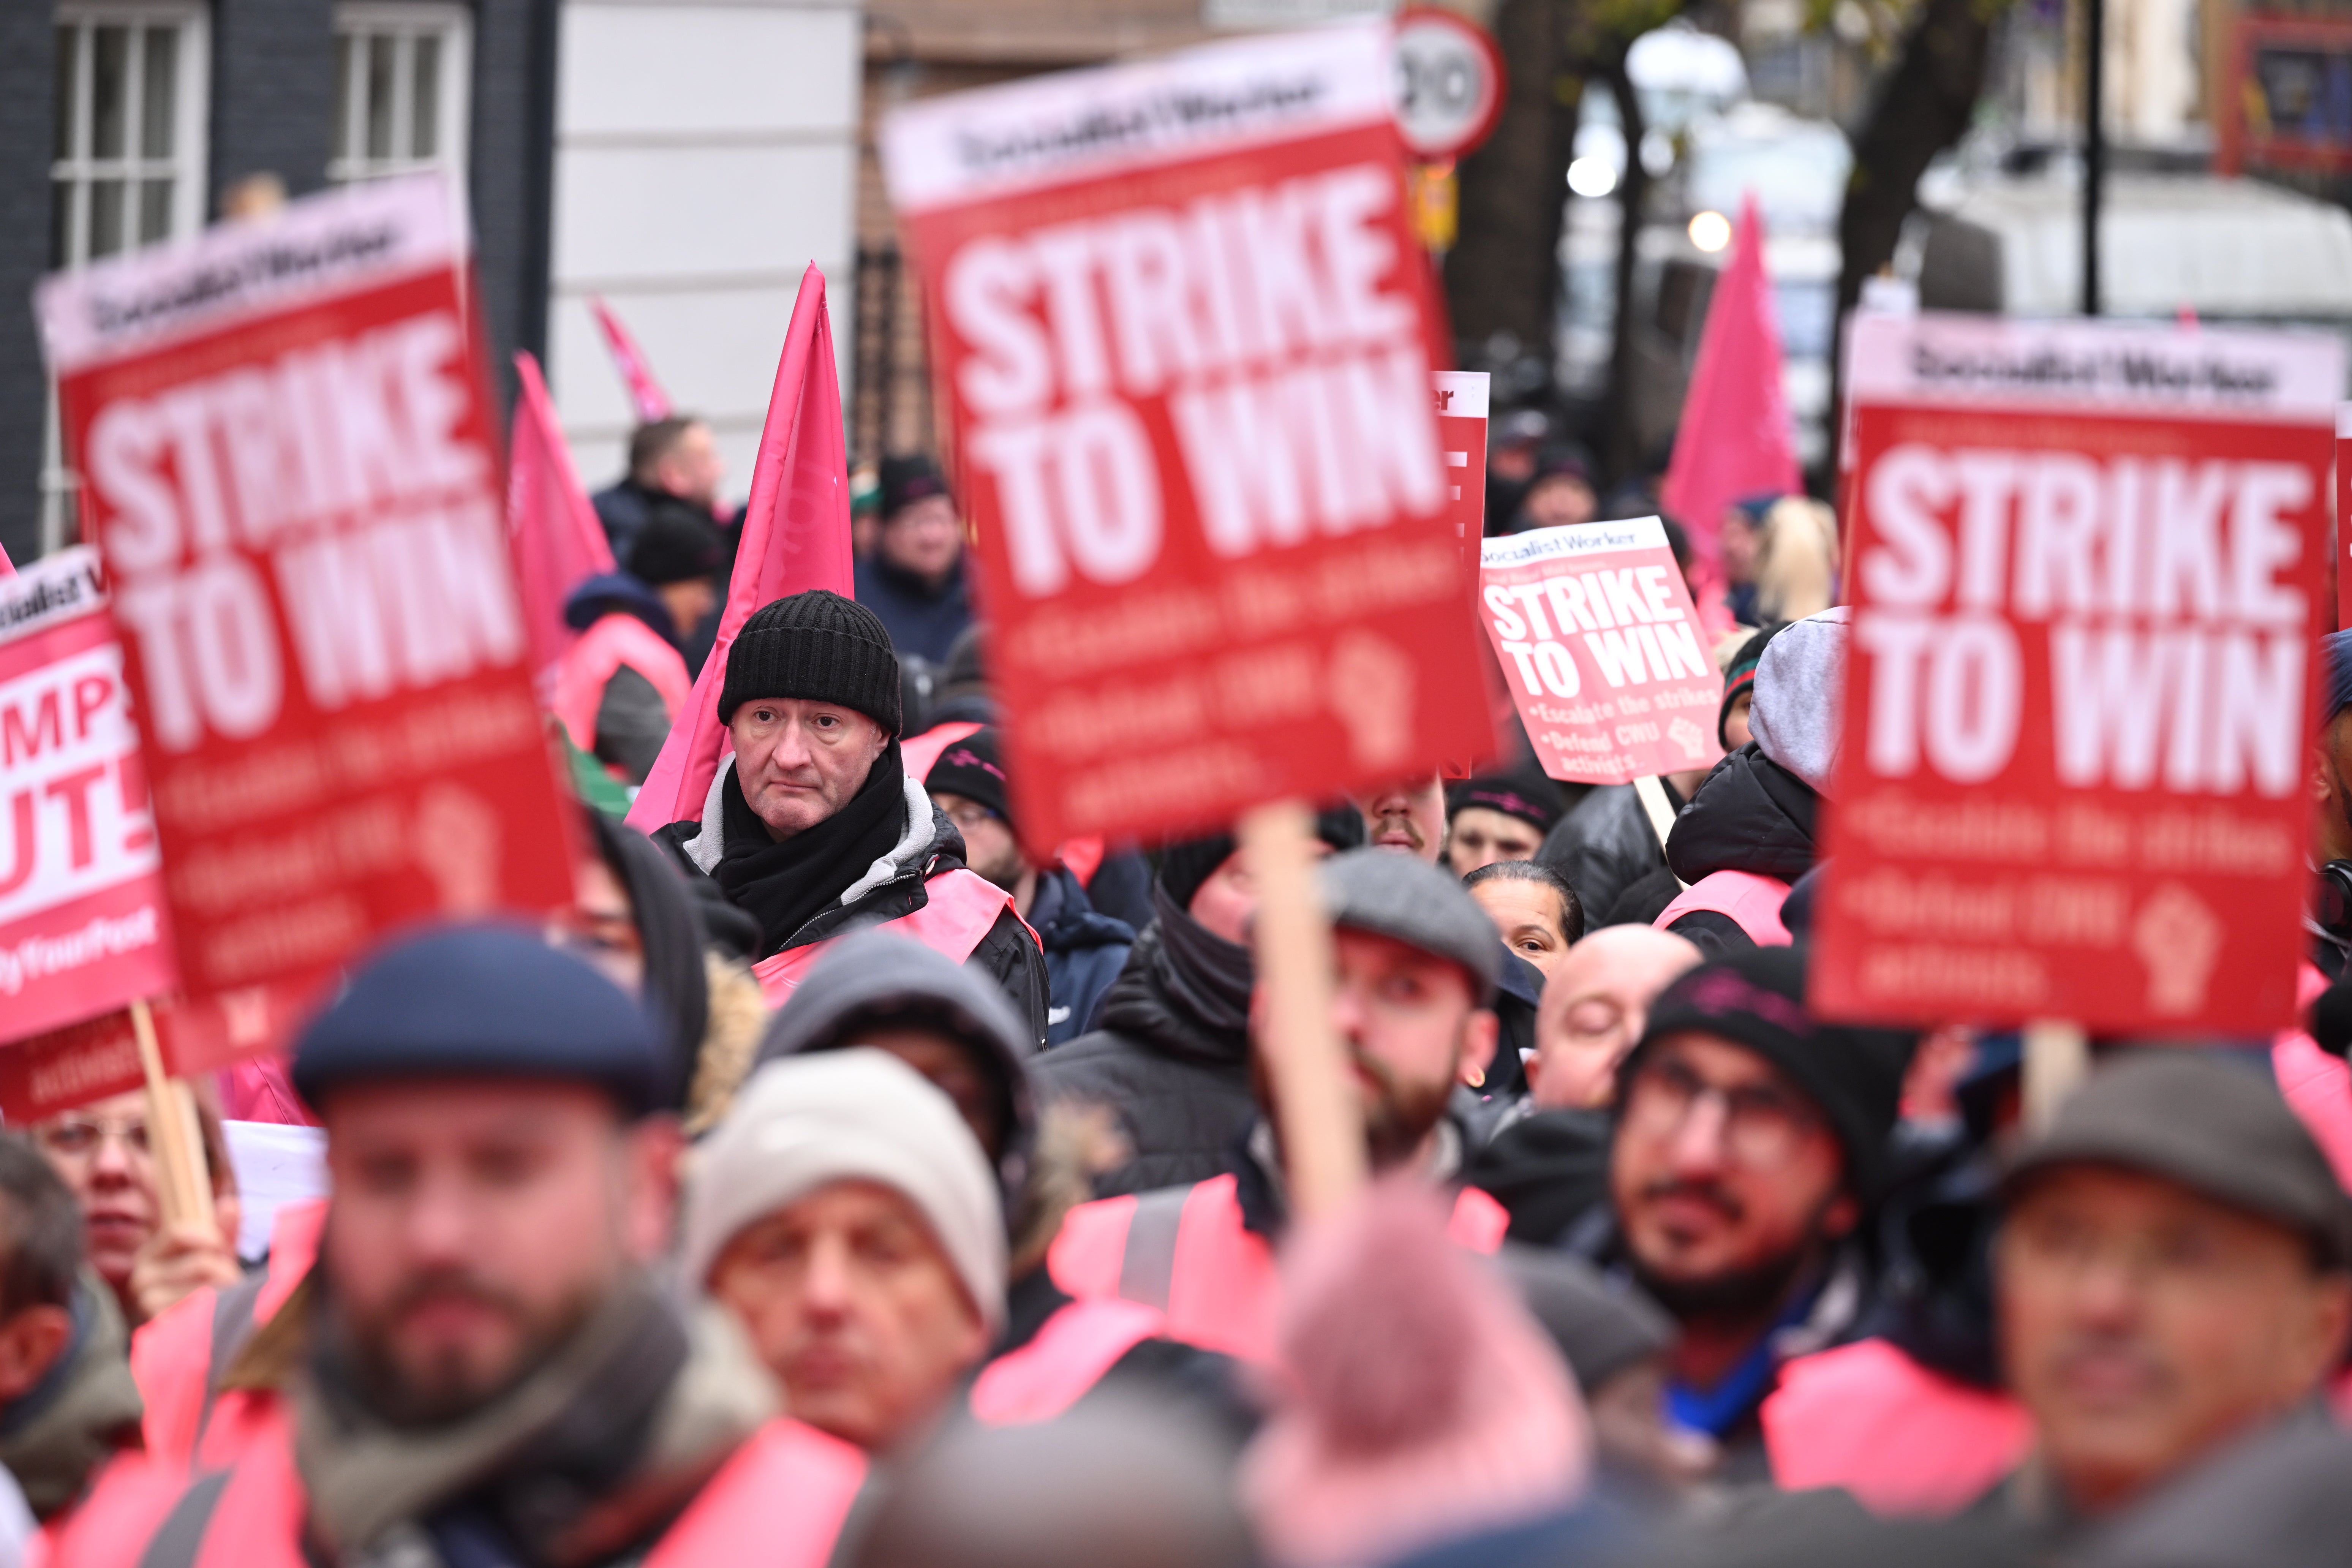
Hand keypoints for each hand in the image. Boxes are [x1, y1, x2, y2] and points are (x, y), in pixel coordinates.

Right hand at [128, 1220, 242, 1325]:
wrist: (188, 1336)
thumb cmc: (201, 1290)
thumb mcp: (212, 1258)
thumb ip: (222, 1231)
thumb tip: (231, 1203)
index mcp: (149, 1256)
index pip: (179, 1232)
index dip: (210, 1238)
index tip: (221, 1249)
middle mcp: (140, 1278)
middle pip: (202, 1262)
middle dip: (225, 1272)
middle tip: (225, 1286)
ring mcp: (147, 1303)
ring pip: (205, 1287)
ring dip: (225, 1293)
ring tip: (220, 1302)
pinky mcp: (160, 1326)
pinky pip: (201, 1309)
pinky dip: (216, 1311)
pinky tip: (211, 1317)